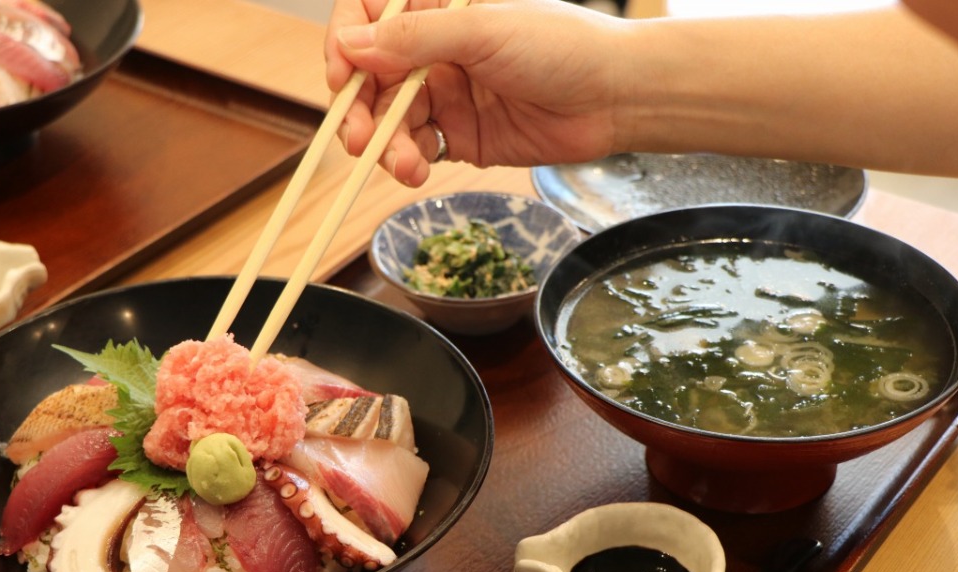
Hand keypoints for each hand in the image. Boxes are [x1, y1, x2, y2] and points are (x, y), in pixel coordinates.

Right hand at [325, 0, 627, 185]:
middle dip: (359, 109)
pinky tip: (415, 169)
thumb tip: (352, 44)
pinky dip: (407, 161)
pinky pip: (416, 148)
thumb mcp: (482, 32)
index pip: (368, 18)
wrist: (614, 97)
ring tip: (402, 163)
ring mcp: (446, 93)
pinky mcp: (461, 135)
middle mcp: (435, 50)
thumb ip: (414, 40)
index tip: (343, 77)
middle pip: (370, 77)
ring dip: (385, 143)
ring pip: (390, 119)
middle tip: (358, 137)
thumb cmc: (563, 45)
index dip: (346, 45)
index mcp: (437, 9)